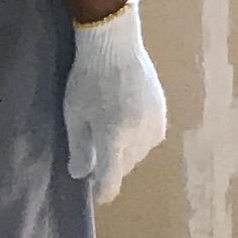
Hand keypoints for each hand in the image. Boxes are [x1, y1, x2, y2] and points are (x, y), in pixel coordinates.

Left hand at [62, 0, 168, 203]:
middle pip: (124, 167)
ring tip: (110, 127)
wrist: (115, 44)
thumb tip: (81, 175)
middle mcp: (138, 135)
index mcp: (114, 137)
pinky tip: (125, 119)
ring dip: (125, 151)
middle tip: (96, 147)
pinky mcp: (162, 114)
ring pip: (138, 154)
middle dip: (111, 165)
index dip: (102, 191)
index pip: (112, 181)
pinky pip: (149, 139)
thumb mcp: (75, 114)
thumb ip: (79, 148)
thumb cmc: (88, 78)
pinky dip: (137, 138)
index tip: (96, 192)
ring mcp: (154, 124)